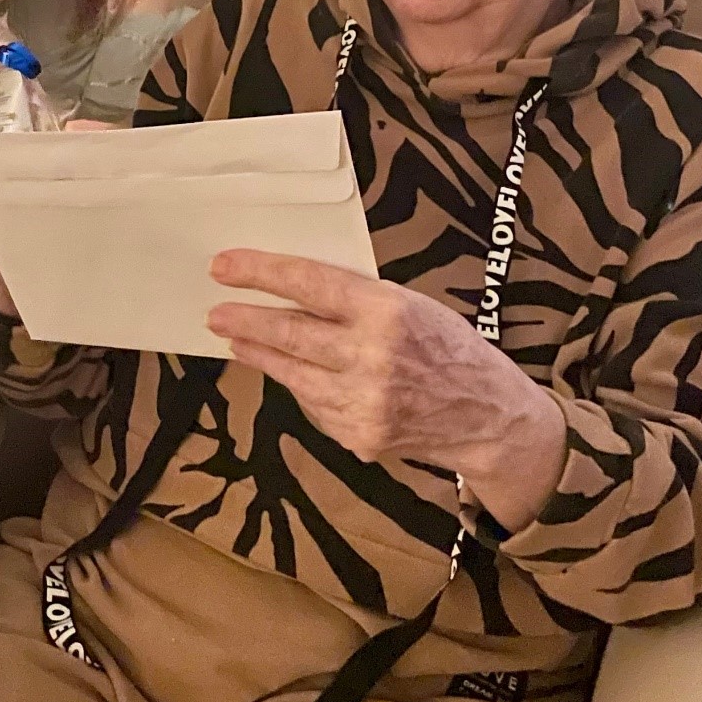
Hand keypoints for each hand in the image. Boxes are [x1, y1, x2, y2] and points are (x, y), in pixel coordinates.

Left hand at [206, 250, 568, 531]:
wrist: (487, 415)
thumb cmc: (447, 347)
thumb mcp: (410, 304)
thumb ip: (355, 301)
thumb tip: (290, 291)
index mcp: (387, 311)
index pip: (310, 284)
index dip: (261, 272)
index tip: (224, 265)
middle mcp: (372, 358)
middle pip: (290, 334)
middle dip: (245, 321)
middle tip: (215, 312)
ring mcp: (363, 403)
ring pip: (292, 375)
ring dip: (260, 355)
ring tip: (238, 340)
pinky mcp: (358, 436)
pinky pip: (313, 405)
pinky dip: (300, 386)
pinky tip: (295, 374)